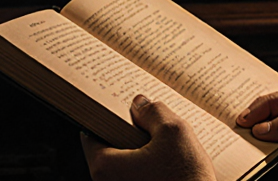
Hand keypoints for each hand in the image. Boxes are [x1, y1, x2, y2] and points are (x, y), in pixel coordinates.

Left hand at [81, 95, 215, 180]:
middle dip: (125, 132)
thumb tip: (139, 104)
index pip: (91, 133)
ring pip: (123, 164)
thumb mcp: (174, 132)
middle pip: (108, 149)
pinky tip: (168, 159)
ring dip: (138, 150)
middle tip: (145, 118)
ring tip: (162, 138)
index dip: (105, 116)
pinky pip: (135, 177)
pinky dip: (146, 166)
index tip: (117, 107)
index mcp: (106, 166)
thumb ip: (153, 112)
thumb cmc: (187, 178)